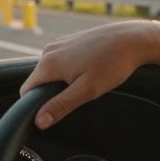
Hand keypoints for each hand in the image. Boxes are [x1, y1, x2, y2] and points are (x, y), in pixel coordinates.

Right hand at [20, 20, 159, 129]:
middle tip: (77, 96)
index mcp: (49, 63)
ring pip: (49, 71)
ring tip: (87, 81)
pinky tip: (89, 70)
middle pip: (38, 81)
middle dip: (51, 93)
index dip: (35, 105)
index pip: (26, 91)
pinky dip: (68, 70)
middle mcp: (49, 50)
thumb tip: (39, 121)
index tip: (54, 112)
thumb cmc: (113, 64)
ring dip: (61, 81)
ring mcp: (59, 43)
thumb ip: (60, 106)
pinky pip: (59, 61)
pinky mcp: (70, 40)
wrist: (133, 39)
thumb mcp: (87, 91)